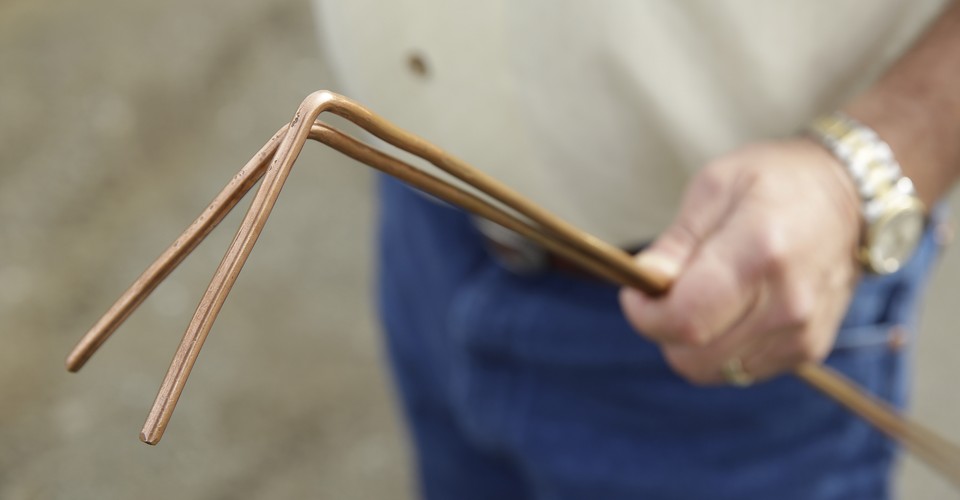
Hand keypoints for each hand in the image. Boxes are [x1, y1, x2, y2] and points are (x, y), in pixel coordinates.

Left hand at [619, 138, 862, 384]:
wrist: (853, 197)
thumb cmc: (776, 182)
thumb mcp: (716, 186)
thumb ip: (677, 241)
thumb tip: (645, 280)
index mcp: (760, 253)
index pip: (685, 319)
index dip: (645, 315)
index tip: (637, 291)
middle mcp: (787, 303)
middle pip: (692, 356)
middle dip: (663, 329)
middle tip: (667, 292)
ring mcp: (801, 333)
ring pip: (711, 369)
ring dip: (691, 342)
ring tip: (702, 296)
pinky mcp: (808, 350)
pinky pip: (739, 370)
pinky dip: (720, 347)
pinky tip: (731, 309)